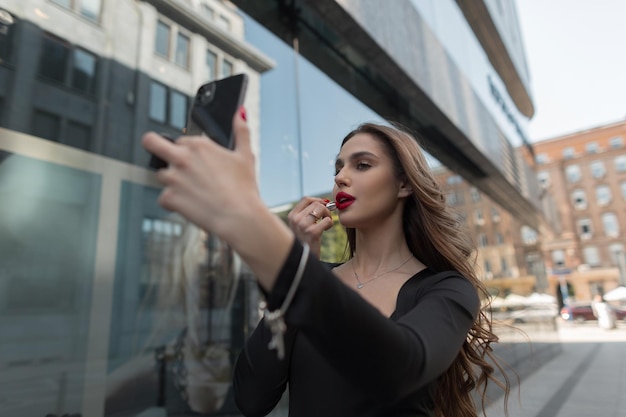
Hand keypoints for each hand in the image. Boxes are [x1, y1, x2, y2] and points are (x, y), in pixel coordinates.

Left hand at [142, 108, 259, 238]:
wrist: (239, 218)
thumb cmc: (244, 189)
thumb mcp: (245, 156)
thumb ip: (241, 131)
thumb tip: (240, 113)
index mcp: (199, 145)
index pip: (180, 140)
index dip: (186, 150)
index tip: (195, 160)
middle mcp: (182, 158)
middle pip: (151, 142)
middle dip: (152, 144)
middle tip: (157, 151)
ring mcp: (173, 178)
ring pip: (161, 175)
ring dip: (172, 183)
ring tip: (193, 193)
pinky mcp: (169, 197)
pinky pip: (163, 198)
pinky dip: (174, 203)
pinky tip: (190, 205)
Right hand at [287, 197, 333, 256]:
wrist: (302, 260)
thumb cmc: (304, 241)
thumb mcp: (300, 226)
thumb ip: (307, 214)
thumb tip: (324, 202)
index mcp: (292, 216)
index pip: (306, 199)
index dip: (318, 200)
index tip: (323, 206)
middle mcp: (296, 219)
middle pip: (316, 203)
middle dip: (325, 209)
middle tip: (326, 218)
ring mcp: (303, 226)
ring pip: (322, 209)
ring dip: (328, 215)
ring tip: (326, 224)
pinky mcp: (312, 233)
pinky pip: (327, 220)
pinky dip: (330, 224)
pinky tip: (326, 230)